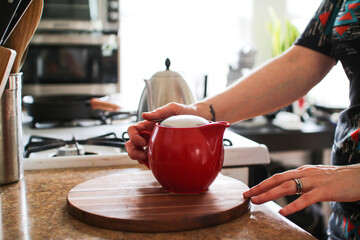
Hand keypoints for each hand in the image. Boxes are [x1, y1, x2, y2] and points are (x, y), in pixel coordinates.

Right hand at [125, 102, 196, 161]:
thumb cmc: (184, 112)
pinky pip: (149, 160)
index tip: (144, 142)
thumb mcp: (173, 108)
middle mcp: (148, 135)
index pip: (132, 130)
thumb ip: (159, 111)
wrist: (198, 120)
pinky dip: (149, 164)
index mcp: (148, 125)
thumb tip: (144, 115)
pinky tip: (157, 165)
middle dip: (133, 151)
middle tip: (144, 155)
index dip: (134, 137)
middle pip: (131, 144)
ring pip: (138, 154)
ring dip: (140, 159)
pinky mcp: (160, 152)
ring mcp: (153, 144)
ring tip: (150, 160)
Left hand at [243, 164, 359, 215]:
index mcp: (302, 171)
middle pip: (277, 180)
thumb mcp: (316, 177)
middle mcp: (305, 174)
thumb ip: (302, 181)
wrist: (359, 177)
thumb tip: (287, 187)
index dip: (263, 183)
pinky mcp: (325, 191)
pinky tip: (283, 212)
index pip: (278, 177)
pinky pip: (306, 199)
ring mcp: (314, 182)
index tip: (251, 190)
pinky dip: (293, 206)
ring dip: (270, 194)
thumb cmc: (338, 179)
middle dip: (260, 187)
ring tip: (258, 201)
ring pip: (287, 187)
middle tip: (247, 195)